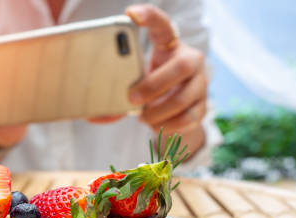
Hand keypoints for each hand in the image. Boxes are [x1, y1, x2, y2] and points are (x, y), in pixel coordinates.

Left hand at [125, 4, 207, 152]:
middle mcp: (191, 60)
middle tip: (131, 98)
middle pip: (182, 65)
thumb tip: (92, 116)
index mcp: (169, 46)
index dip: (149, 17)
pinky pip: (186, 119)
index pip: (162, 25)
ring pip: (183, 98)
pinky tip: (157, 125)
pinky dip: (167, 125)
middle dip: (154, 85)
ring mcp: (201, 84)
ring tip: (143, 117)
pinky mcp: (203, 107)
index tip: (130, 14)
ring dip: (157, 112)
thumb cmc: (152, 92)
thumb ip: (117, 98)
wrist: (176, 113)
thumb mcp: (136, 86)